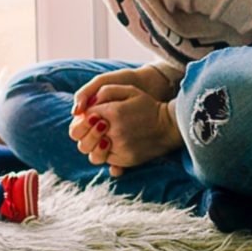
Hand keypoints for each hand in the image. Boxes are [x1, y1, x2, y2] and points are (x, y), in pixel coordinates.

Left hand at [68, 69, 183, 176]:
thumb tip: (87, 105)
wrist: (169, 126)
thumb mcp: (129, 90)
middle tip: (95, 128)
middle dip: (84, 131)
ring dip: (92, 144)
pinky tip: (111, 145)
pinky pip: (105, 160)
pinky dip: (104, 153)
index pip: (85, 116)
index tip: (94, 115)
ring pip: (90, 152)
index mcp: (113, 112)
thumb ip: (106, 92)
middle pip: (82, 137)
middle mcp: (114, 131)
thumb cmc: (147, 106)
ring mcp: (119, 148)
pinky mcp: (124, 160)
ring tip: (102, 138)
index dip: (86, 116)